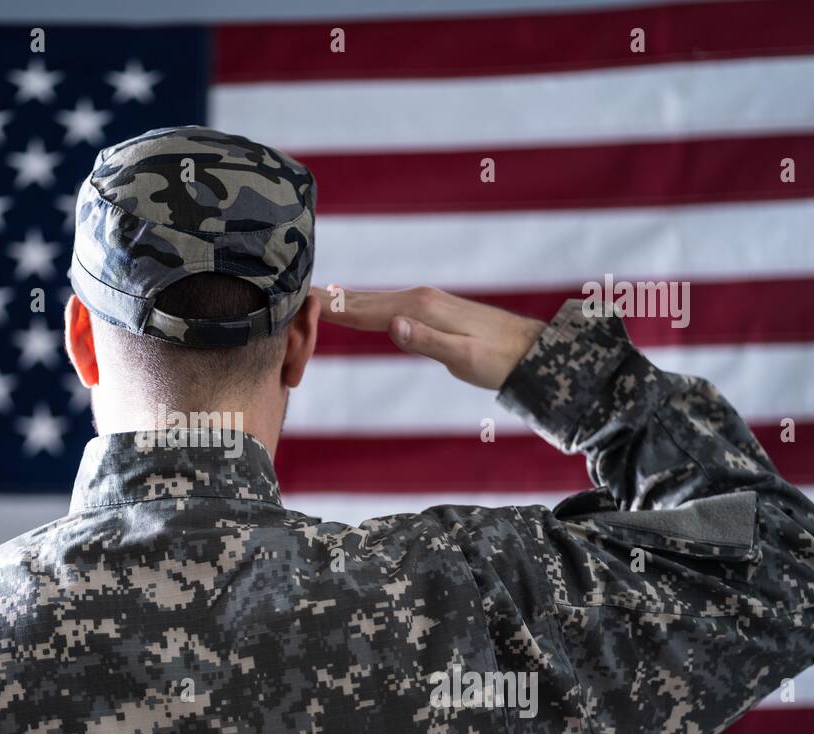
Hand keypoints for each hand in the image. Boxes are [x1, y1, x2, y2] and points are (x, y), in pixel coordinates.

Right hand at [314, 285, 545, 389]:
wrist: (531, 351)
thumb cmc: (498, 360)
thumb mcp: (463, 358)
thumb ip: (426, 341)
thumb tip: (392, 326)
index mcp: (418, 309)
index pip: (361, 309)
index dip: (326, 307)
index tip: (292, 299)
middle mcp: (416, 298)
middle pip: (359, 299)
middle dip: (322, 298)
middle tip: (282, 292)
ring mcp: (422, 301)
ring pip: (369, 300)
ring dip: (337, 300)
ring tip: (304, 296)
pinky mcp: (427, 309)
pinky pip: (382, 306)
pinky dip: (358, 306)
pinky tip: (348, 306)